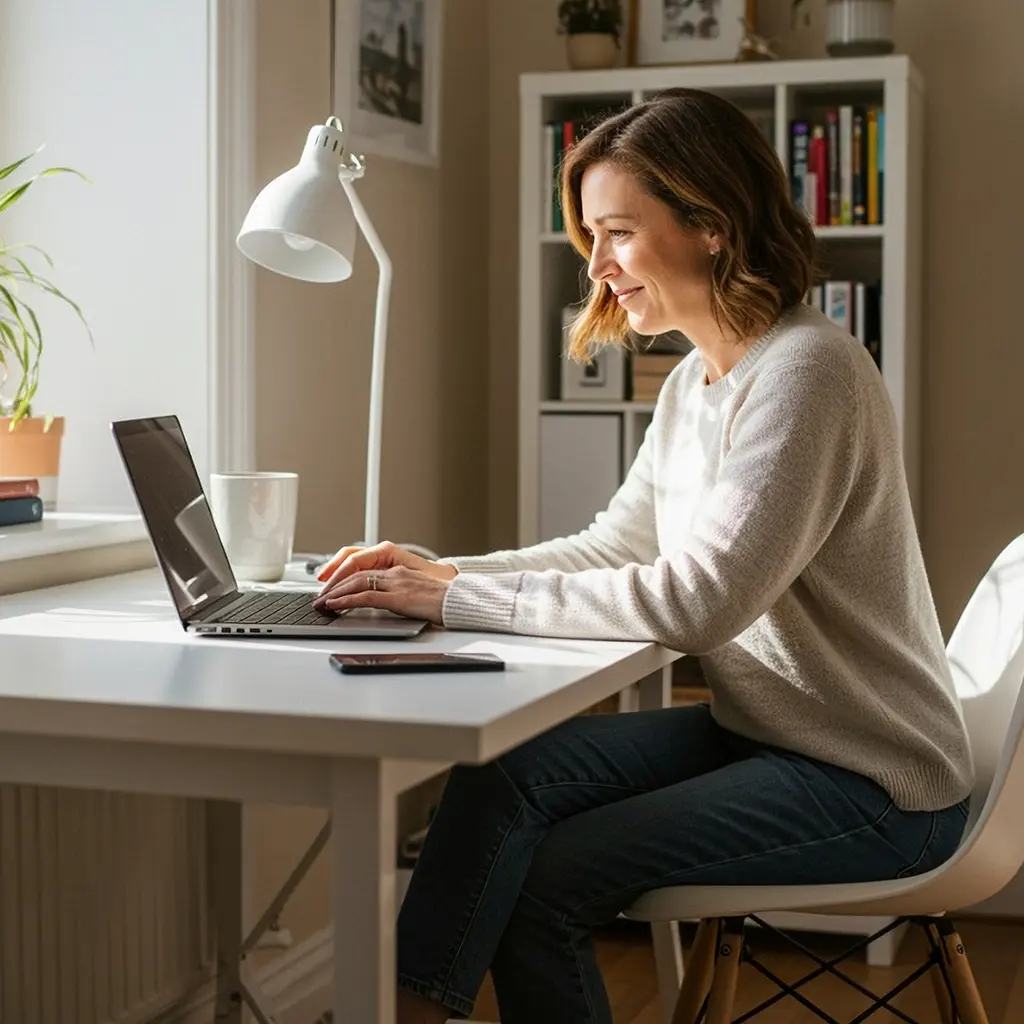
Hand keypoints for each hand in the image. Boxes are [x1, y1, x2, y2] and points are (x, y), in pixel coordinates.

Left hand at [313, 541, 456, 624]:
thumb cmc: (444, 600)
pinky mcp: (398, 597)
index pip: (364, 567)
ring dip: (335, 592)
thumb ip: (400, 593)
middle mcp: (395, 572)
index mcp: (399, 569)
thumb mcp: (419, 592)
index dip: (343, 573)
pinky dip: (347, 600)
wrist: (461, 601)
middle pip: (356, 571)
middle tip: (319, 596)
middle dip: (334, 583)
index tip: (330, 584)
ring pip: (356, 582)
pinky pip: (366, 596)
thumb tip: (385, 603)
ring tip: (322, 602)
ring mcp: (396, 583)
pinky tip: (335, 606)